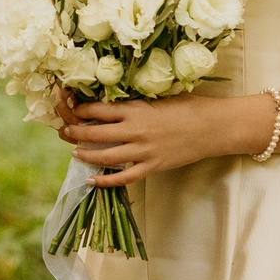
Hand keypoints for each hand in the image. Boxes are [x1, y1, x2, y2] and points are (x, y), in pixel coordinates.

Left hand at [54, 89, 268, 186]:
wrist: (213, 126)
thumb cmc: (188, 107)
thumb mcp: (159, 98)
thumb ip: (136, 103)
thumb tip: (113, 102)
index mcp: (136, 109)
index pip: (99, 110)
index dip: (80, 111)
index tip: (71, 110)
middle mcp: (136, 130)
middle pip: (96, 133)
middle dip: (76, 133)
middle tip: (66, 131)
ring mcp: (143, 151)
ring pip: (105, 156)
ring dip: (86, 155)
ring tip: (75, 153)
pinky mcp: (152, 166)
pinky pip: (124, 177)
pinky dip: (105, 181)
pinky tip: (91, 180)